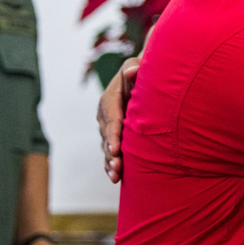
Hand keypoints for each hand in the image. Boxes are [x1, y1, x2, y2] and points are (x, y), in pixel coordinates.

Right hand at [97, 57, 138, 182]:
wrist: (138, 78)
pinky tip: (115, 178)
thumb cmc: (138, 71)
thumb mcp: (133, 66)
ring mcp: (107, 128)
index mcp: (108, 100)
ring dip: (110, 162)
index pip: (111, 119)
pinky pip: (110, 151)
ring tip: (116, 176)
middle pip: (107, 137)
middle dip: (111, 153)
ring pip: (107, 147)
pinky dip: (111, 164)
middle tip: (117, 167)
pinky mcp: (112, 136)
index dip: (113, 134)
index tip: (115, 148)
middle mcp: (105, 115)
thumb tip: (133, 70)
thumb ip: (133, 68)